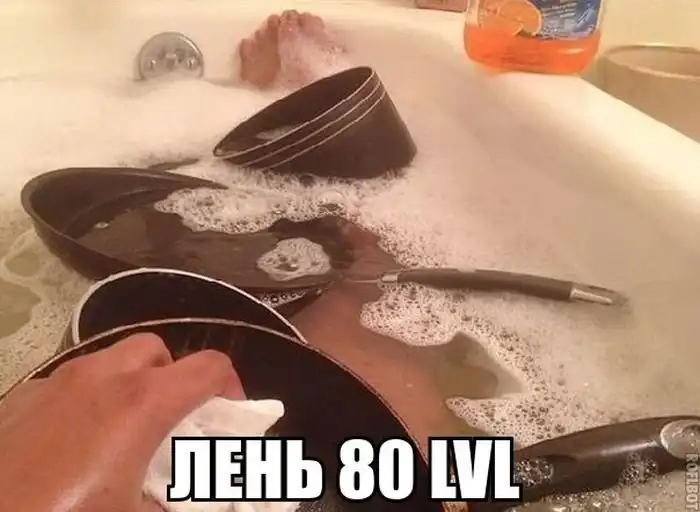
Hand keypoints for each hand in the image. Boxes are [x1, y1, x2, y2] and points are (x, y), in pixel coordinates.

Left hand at [0, 333, 244, 511]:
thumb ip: (180, 499)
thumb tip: (199, 494)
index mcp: (140, 402)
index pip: (209, 368)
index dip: (231, 390)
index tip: (227, 422)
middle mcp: (99, 377)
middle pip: (156, 352)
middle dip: (174, 381)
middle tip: (172, 427)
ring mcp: (53, 383)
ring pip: (109, 362)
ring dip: (130, 386)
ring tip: (123, 436)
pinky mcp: (17, 399)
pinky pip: (67, 383)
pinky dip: (86, 400)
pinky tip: (72, 446)